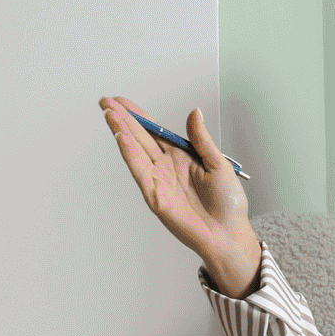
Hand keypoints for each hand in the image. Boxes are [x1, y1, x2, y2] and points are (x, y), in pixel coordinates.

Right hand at [100, 96, 262, 294]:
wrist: (229, 234)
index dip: (138, 116)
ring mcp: (158, 180)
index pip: (155, 131)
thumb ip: (202, 139)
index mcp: (181, 157)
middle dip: (122, 119)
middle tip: (105, 101)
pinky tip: (121, 138)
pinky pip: (140, 171)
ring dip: (121, 132)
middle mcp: (166, 167)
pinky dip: (130, 154)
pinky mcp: (155, 196)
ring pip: (135, 151)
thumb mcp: (219, 164)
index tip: (122, 101)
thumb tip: (195, 112)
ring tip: (109, 114)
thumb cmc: (228, 204)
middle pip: (140, 137)